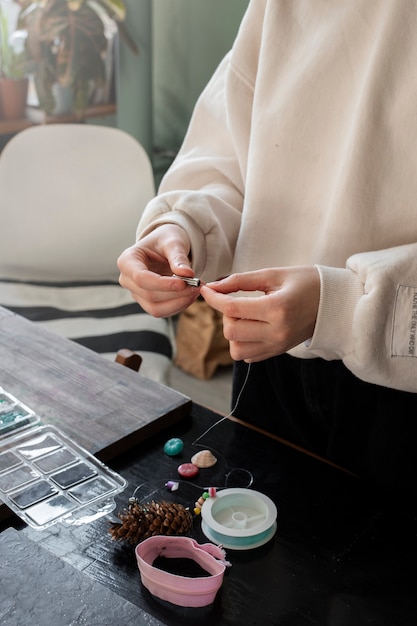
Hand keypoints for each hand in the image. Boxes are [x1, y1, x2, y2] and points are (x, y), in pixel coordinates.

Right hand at [117, 224, 199, 316]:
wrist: (165, 247)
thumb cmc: (165, 240)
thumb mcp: (172, 242)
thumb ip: (178, 257)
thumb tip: (187, 274)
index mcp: (127, 261)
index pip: (141, 278)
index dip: (162, 284)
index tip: (183, 283)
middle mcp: (127, 280)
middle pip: (149, 295)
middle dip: (175, 294)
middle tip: (197, 286)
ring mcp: (136, 293)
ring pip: (156, 308)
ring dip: (179, 303)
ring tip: (196, 291)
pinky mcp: (148, 302)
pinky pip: (163, 311)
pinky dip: (179, 305)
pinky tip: (191, 295)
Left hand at [201, 267, 319, 361]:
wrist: (333, 303)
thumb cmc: (305, 283)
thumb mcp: (273, 274)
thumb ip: (241, 280)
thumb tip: (214, 286)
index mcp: (277, 308)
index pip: (232, 308)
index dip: (213, 298)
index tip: (207, 289)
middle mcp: (277, 331)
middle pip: (231, 331)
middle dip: (225, 315)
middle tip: (234, 301)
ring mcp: (278, 345)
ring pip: (236, 349)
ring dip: (233, 332)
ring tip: (244, 317)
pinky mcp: (278, 352)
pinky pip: (248, 356)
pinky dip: (242, 342)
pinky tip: (251, 327)